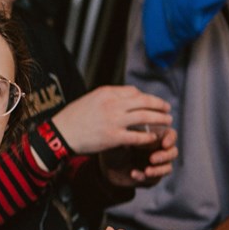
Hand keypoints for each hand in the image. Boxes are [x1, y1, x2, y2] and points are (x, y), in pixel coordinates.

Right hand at [52, 86, 172, 154]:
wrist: (60, 134)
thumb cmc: (73, 117)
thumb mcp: (90, 99)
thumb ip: (108, 97)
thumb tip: (127, 96)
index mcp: (107, 93)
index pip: (134, 92)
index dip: (145, 97)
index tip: (150, 103)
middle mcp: (112, 104)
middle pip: (144, 101)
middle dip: (159, 105)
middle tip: (167, 108)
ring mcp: (114, 121)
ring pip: (145, 117)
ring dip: (159, 119)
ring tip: (167, 121)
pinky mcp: (113, 137)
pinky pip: (137, 136)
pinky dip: (148, 136)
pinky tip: (154, 137)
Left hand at [102, 127, 179, 186]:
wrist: (107, 167)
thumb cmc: (114, 148)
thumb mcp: (120, 141)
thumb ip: (132, 137)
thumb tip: (143, 136)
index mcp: (156, 136)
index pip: (170, 135)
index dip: (170, 139)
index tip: (164, 144)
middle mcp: (160, 150)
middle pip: (173, 152)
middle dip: (165, 156)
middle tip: (152, 159)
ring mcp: (158, 165)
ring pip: (168, 167)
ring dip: (158, 170)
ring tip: (146, 171)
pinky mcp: (153, 177)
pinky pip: (154, 178)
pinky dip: (144, 177)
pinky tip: (133, 174)